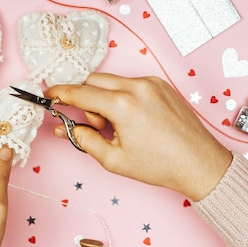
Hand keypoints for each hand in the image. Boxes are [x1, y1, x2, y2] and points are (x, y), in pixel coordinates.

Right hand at [45, 73, 231, 200]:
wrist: (199, 163)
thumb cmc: (159, 165)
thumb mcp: (113, 159)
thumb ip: (83, 139)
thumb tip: (64, 128)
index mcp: (122, 105)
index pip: (79, 93)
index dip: (59, 94)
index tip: (47, 95)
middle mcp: (137, 86)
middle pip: (93, 81)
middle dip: (86, 100)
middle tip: (96, 125)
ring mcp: (151, 82)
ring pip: (112, 82)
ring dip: (105, 99)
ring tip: (120, 127)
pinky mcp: (161, 84)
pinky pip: (130, 84)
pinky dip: (123, 97)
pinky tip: (135, 120)